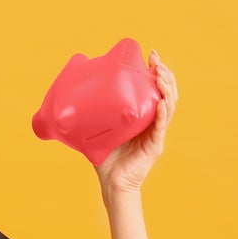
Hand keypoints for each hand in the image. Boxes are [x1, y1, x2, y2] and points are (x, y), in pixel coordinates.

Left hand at [94, 52, 178, 194]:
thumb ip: (93, 113)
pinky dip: (163, 113)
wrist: (111, 183)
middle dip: (164, 75)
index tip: (151, 55)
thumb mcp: (100, 128)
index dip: (157, 71)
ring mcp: (156, 134)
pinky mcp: (155, 146)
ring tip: (160, 76)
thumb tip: (68, 93)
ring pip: (169, 106)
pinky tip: (161, 103)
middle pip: (167, 93)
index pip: (155, 89)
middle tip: (156, 61)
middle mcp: (153, 122)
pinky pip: (161, 127)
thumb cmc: (106, 157)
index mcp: (143, 116)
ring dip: (167, 89)